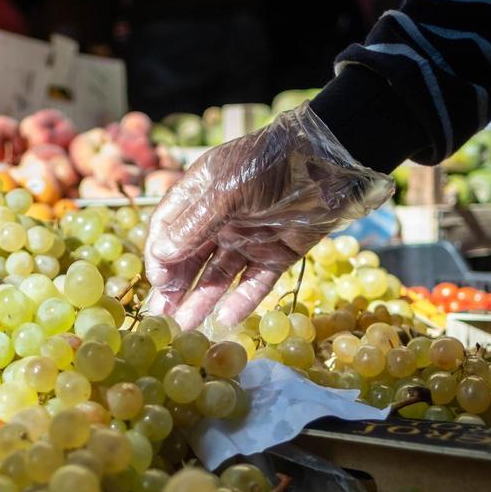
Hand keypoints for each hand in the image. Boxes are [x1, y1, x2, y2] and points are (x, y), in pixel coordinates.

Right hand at [145, 104, 392, 330]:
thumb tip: (160, 255)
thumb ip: (195, 224)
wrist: (331, 163)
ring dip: (201, 300)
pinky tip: (225, 321)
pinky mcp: (276, 254)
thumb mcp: (227, 191)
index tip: (159, 282)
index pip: (168, 230)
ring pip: (218, 275)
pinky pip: (254, 282)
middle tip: (162, 318)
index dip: (160, 256)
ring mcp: (247, 238)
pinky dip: (241, 301)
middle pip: (190, 258)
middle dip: (175, 287)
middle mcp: (219, 219)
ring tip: (185, 328)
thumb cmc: (270, 166)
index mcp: (200, 195)